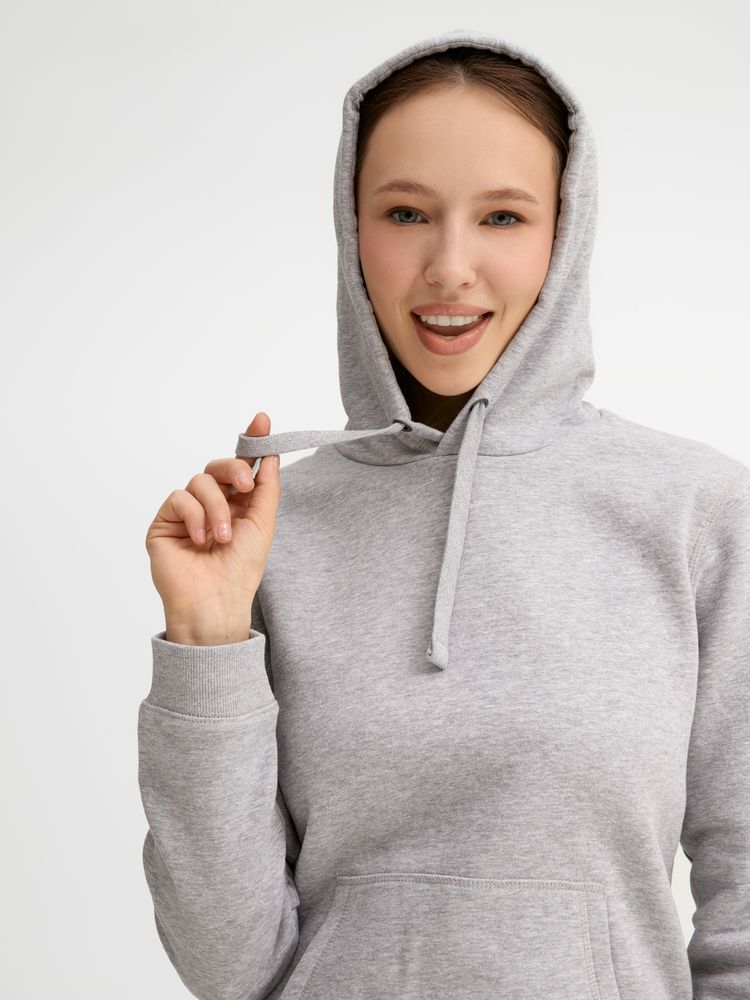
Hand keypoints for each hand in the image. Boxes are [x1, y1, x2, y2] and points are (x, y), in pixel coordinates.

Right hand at [145, 412, 280, 643]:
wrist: (216, 602)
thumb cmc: (240, 570)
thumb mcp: (263, 524)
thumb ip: (266, 488)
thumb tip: (271, 454)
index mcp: (237, 504)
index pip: (242, 466)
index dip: (251, 441)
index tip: (262, 420)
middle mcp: (210, 505)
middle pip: (218, 466)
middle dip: (234, 469)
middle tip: (247, 486)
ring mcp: (185, 513)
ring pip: (200, 481)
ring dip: (216, 507)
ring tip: (222, 537)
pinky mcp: (164, 523)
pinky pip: (179, 498)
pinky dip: (195, 516)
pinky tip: (201, 539)